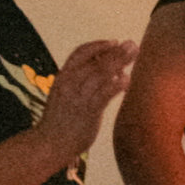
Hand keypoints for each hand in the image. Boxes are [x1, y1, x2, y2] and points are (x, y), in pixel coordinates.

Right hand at [35, 39, 137, 160]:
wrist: (50, 143)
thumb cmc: (61, 120)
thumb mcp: (65, 94)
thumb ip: (80, 81)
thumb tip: (106, 70)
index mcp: (63, 77)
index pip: (79, 53)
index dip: (98, 46)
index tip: (114, 41)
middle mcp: (69, 84)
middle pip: (95, 61)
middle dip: (115, 51)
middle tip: (132, 44)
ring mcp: (78, 97)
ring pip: (100, 74)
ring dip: (119, 63)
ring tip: (134, 55)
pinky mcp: (87, 112)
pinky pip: (104, 94)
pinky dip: (116, 85)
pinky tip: (126, 80)